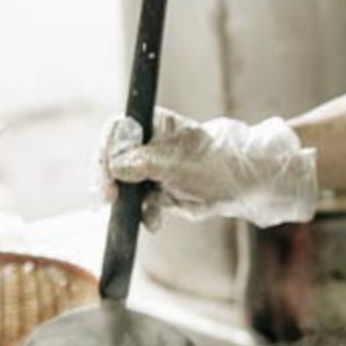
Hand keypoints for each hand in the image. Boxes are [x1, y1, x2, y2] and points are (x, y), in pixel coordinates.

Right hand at [98, 108, 318, 227]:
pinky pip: (137, 201)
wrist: (240, 186)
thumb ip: (143, 163)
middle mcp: (149, 143)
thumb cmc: (214, 164)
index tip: (107, 172)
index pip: (117, 130)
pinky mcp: (157, 188)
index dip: (106, 150)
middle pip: (113, 158)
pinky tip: (155, 221)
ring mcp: (151, 167)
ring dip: (126, 201)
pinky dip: (143, 212)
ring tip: (140, 212)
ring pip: (122, 183)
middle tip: (108, 198)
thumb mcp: (176, 163)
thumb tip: (115, 165)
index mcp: (155, 124)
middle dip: (109, 180)